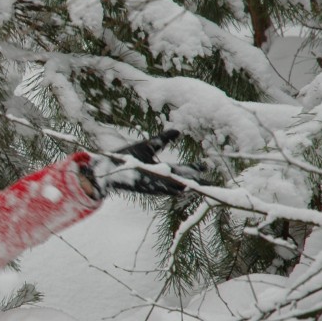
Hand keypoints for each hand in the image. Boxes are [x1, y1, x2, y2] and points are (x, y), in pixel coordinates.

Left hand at [82, 130, 201, 196]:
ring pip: (175, 187)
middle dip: (196, 181)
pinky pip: (161, 190)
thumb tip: (178, 131)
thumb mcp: (149, 145)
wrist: (110, 165)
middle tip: (211, 182)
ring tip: (201, 187)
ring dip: (188, 187)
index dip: (195, 168)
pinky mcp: (146, 187)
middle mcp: (161, 178)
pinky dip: (171, 190)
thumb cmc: (128, 156)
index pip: (183, 169)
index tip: (206, 165)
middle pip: (183, 180)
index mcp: (163, 169)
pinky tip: (182, 190)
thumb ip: (163, 139)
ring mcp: (154, 184)